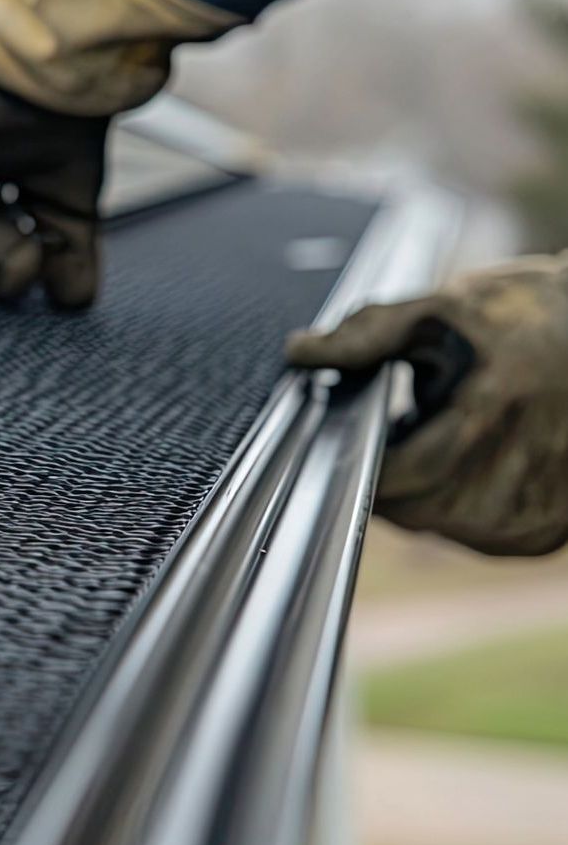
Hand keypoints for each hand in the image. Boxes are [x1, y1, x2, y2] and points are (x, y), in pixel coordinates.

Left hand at [287, 255, 567, 555]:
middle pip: (410, 509)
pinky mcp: (546, 535)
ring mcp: (538, 517)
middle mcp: (520, 480)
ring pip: (437, 527)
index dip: (356, 457)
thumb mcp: (443, 309)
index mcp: (492, 418)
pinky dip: (456, 505)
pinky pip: (473, 536)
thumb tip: (301, 351)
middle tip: (397, 426)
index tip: (342, 432)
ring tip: (442, 435)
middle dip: (388, 471)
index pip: (393, 477)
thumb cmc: (529, 315)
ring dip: (421, 491)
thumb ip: (367, 333)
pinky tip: (469, 461)